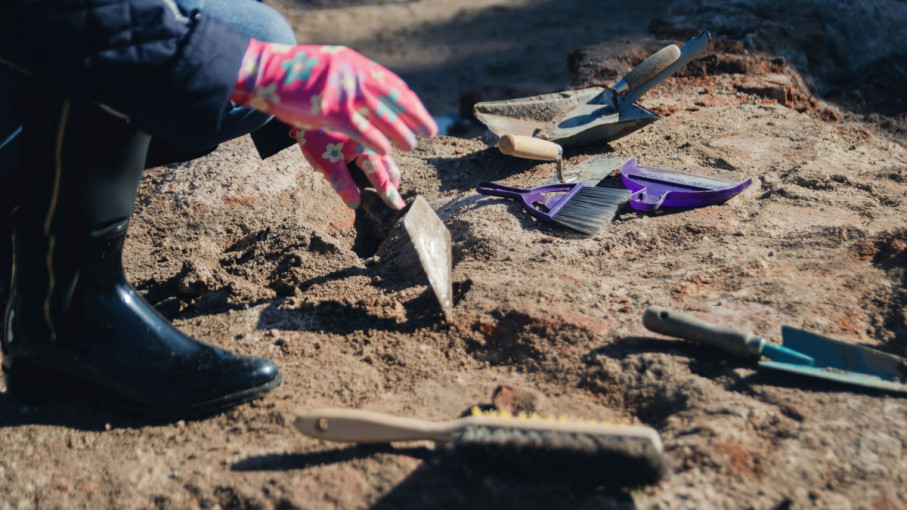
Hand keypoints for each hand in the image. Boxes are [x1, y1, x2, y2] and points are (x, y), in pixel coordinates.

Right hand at [232, 40, 437, 155]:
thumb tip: (362, 81)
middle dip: (416, 117)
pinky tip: (387, 152)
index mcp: (355, 64)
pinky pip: (362, 129)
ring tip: (412, 145)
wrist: (264, 71)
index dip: (410, 102)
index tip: (422, 114)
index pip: (392, 84)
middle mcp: (355, 75)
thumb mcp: (326, 65)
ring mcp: (344, 92)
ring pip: (383, 116)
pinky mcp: (332, 111)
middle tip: (431, 131)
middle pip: (395, 99)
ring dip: (401, 132)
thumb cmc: (292, 73)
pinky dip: (378, 141)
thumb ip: (346, 74)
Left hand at [292, 128, 404, 209]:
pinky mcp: (369, 124)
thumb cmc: (315, 135)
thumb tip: (355, 205)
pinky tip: (382, 153)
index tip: (398, 206)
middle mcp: (374, 139)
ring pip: (388, 153)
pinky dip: (386, 152)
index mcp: (365, 150)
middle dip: (392, 182)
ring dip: (390, 168)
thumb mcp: (325, 161)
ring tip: (392, 179)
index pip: (380, 177)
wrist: (308, 103)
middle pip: (389, 166)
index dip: (388, 193)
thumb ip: (342, 183)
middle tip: (395, 197)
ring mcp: (373, 131)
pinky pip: (384, 140)